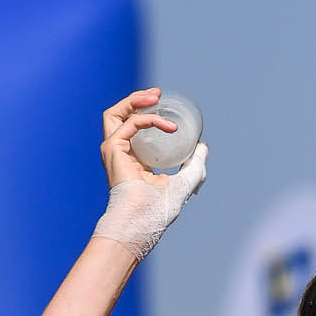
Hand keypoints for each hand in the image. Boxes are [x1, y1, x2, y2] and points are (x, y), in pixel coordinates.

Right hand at [95, 88, 208, 262]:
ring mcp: (114, 151)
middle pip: (120, 115)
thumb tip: (203, 146)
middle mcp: (120, 153)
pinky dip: (149, 119)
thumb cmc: (158, 210)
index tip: (166, 104)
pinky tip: (167, 125)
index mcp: (134, 160)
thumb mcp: (185, 181)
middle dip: (138, 99)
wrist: (142, 222)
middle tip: (158, 94)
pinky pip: (129, 124)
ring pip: (114, 113)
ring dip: (134, 100)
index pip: (134, 127)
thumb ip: (195, 164)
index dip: (149, 111)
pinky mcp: (112, 149)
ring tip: (155, 96)